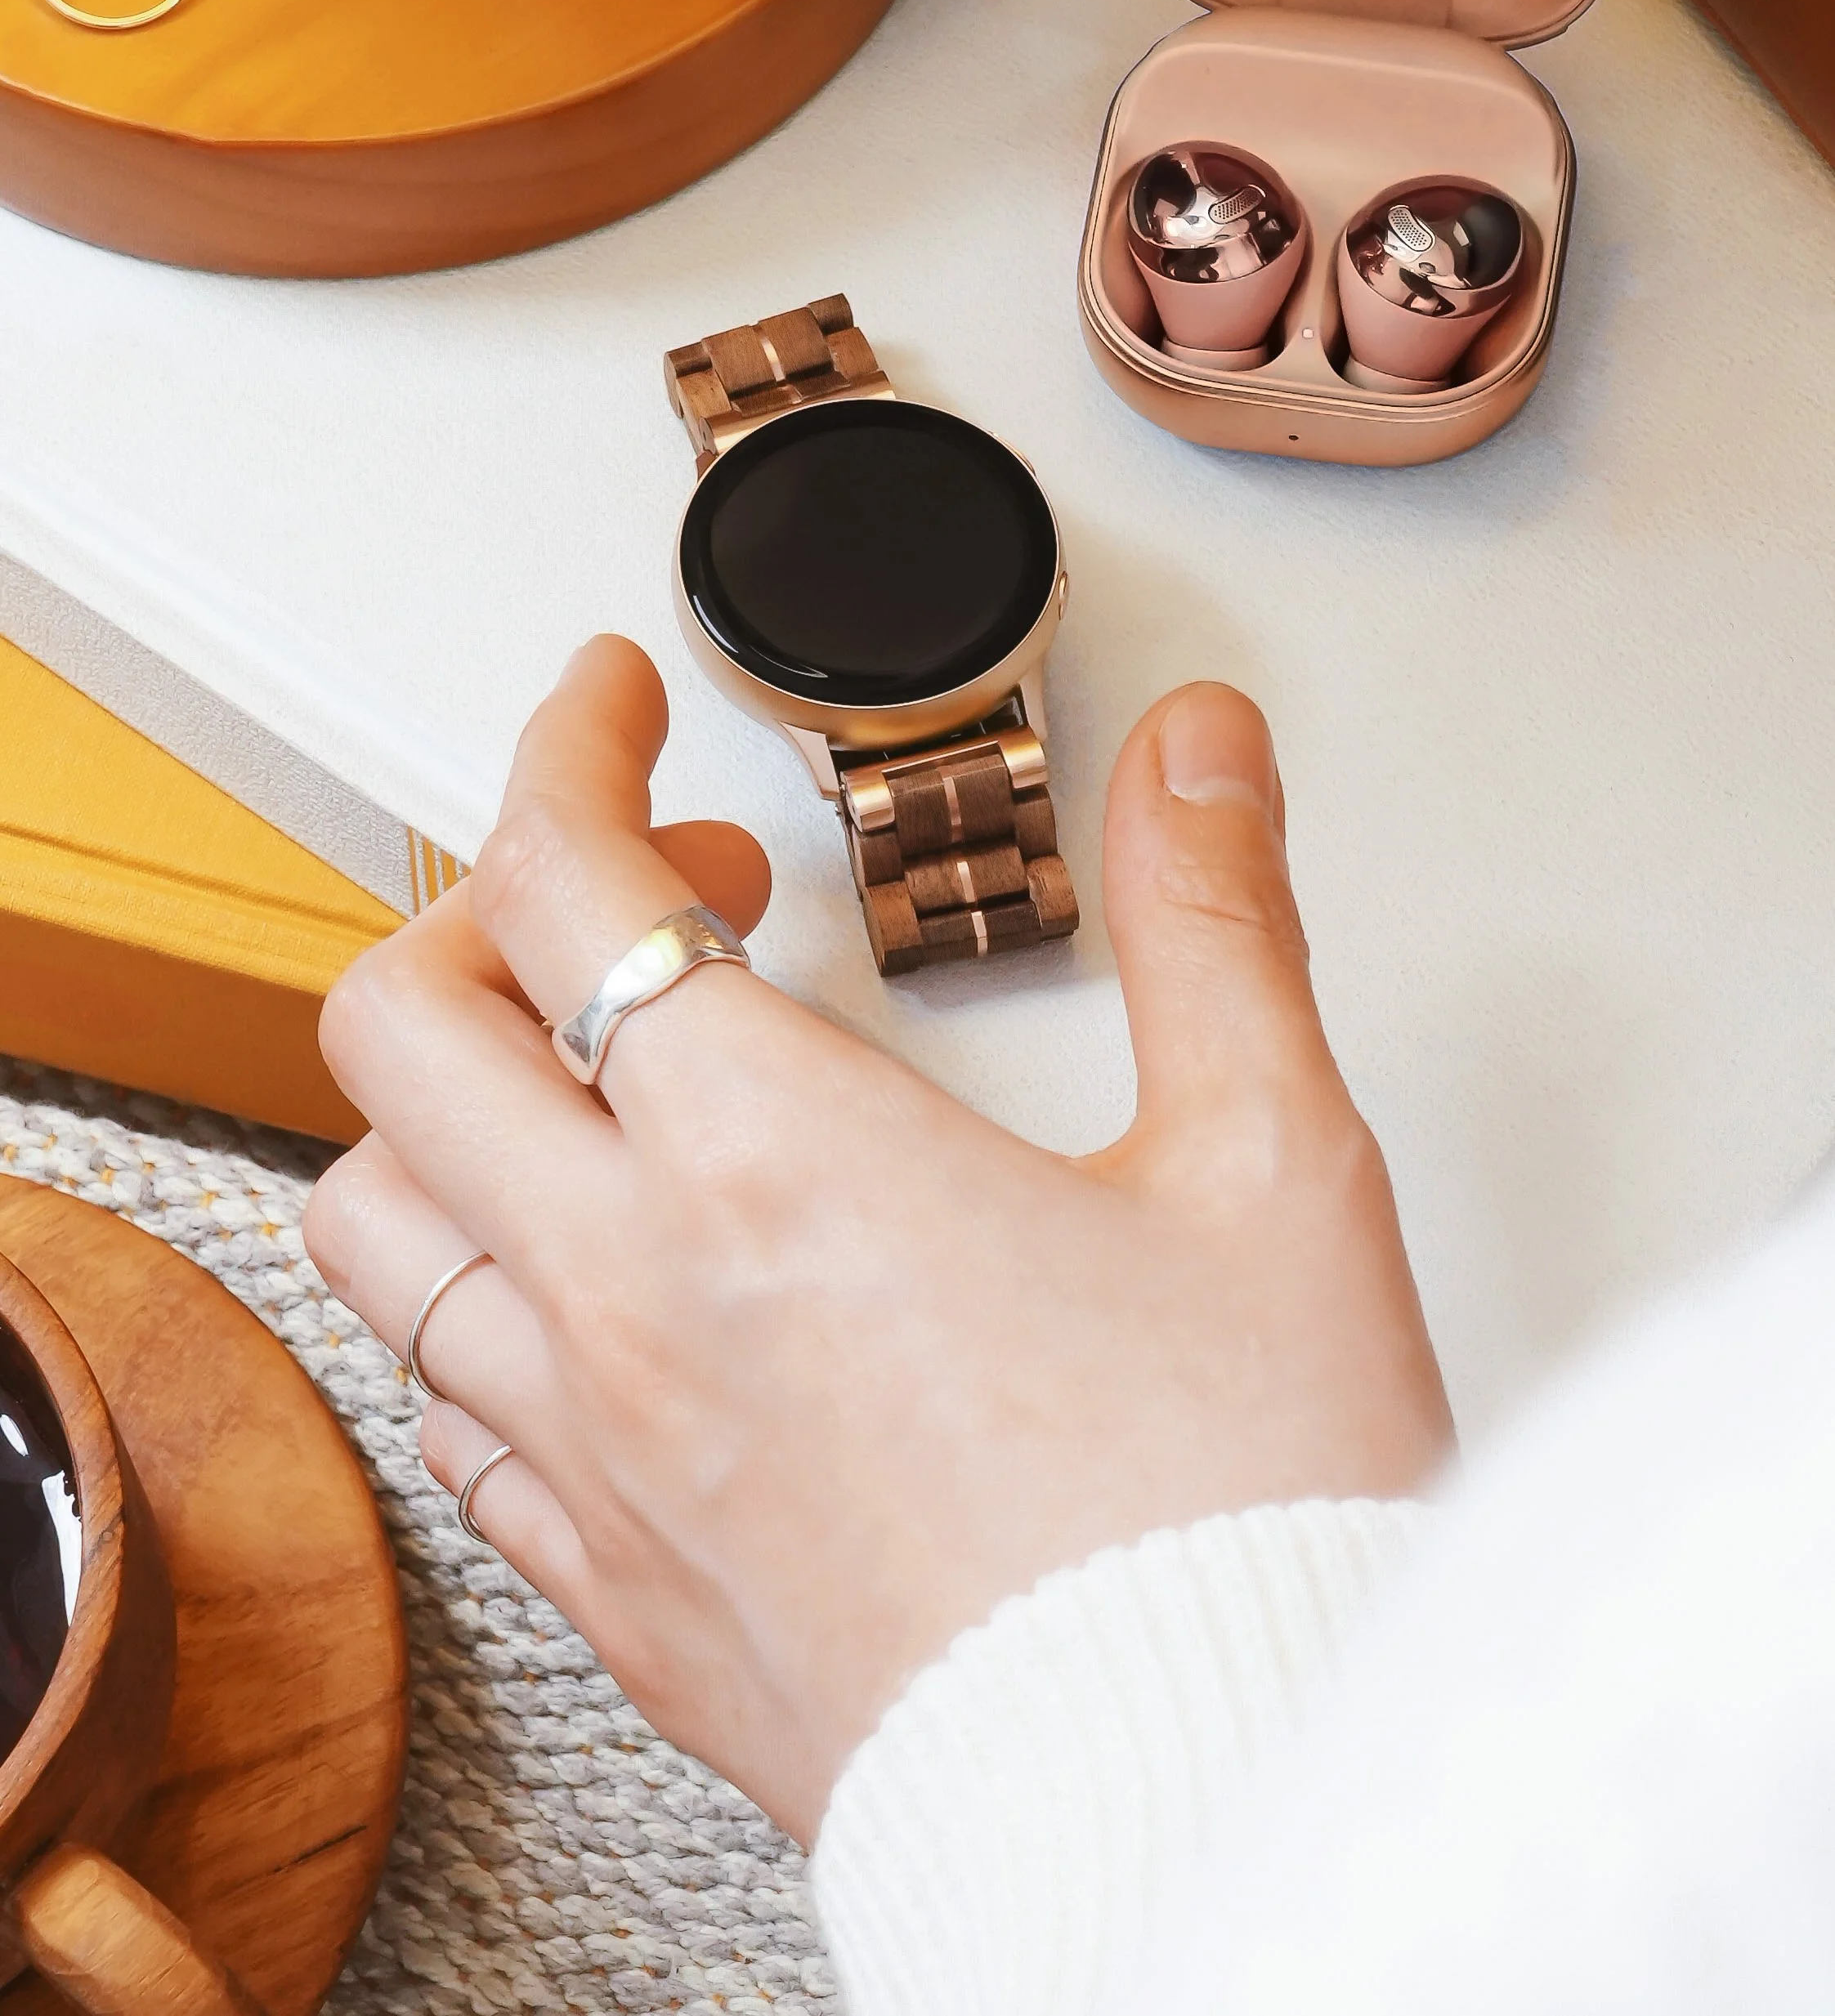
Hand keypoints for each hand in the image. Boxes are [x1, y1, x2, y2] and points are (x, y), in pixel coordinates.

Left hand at [305, 639, 1450, 1845]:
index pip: (561, 875)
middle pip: (401, 1026)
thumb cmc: (1236, 1516)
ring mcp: (601, 1457)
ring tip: (588, 1083)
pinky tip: (597, 1297)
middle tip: (634, 895)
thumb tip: (1195, 755)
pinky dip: (478, 1307)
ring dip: (449, 1110)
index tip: (610, 704)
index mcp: (777, 1162)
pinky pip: (447, 1417)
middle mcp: (640, 1299)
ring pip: (373, 1224)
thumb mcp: (1267, 1164)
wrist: (1208, 1801)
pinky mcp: (615, 1592)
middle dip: (483, 904)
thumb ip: (1211, 919)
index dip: (566, 742)